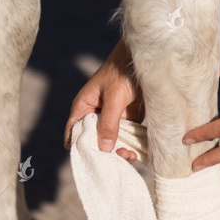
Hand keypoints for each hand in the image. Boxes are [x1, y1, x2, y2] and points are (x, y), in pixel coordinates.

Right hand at [64, 38, 143, 163]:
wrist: (146, 59)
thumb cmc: (124, 71)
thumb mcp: (115, 96)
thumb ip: (109, 122)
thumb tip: (104, 148)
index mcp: (84, 107)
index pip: (73, 132)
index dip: (79, 148)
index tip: (93, 160)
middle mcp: (96, 115)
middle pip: (94, 141)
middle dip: (104, 153)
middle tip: (120, 157)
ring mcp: (113, 118)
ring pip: (111, 142)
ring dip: (119, 152)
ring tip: (130, 155)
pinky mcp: (129, 119)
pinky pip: (126, 137)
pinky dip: (130, 146)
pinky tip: (137, 152)